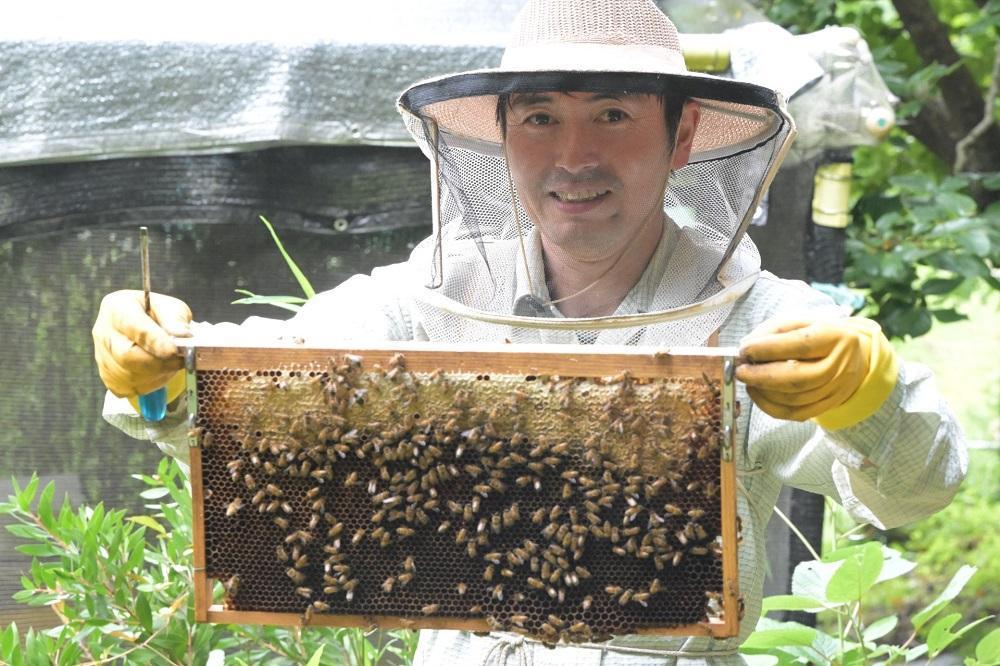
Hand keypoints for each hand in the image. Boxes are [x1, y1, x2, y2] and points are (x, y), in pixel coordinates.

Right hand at [92, 290, 191, 397]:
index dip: (154, 341)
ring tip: (172, 364)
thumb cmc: (157, 314)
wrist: (144, 325)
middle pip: (126, 355)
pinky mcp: (106, 375)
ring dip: (157, 375)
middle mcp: (103, 331)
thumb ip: (175, 319)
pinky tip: (159, 373)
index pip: (133, 326)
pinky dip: (149, 385)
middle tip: (181, 360)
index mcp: (117, 307)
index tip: (173, 350)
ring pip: (128, 376)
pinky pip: (127, 388)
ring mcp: (101, 355)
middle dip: (159, 362)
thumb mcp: (170, 307)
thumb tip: (182, 335)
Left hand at [735, 317, 897, 428]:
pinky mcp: (827, 406)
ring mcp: (836, 390)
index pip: (800, 345)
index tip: (744, 349)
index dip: (768, 348)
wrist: (853, 356)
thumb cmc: (819, 336)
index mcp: (835, 337)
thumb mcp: (801, 322)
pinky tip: (756, 393)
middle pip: (798, 378)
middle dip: (762, 376)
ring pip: (794, 398)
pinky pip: (794, 414)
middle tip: (740, 370)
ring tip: (747, 379)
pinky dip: (769, 406)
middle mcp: (840, 366)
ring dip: (763, 391)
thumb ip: (774, 331)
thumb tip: (747, 346)